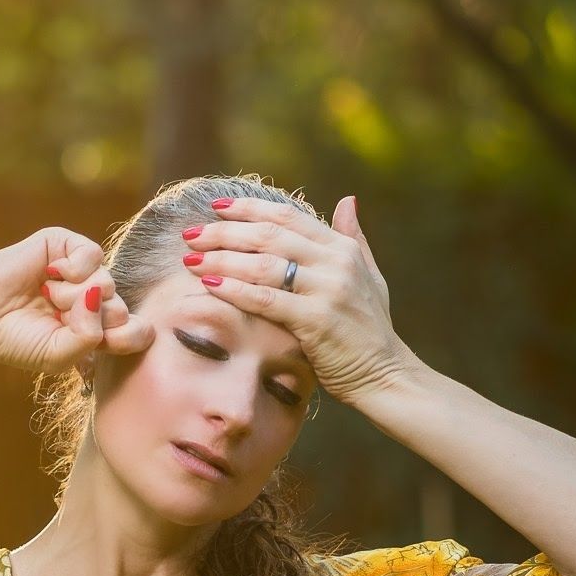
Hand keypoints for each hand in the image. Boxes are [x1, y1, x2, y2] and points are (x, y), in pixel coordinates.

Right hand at [0, 227, 153, 376]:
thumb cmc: (17, 340)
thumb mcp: (60, 355)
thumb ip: (91, 336)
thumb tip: (100, 290)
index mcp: (96, 329)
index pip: (137, 331)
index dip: (127, 336)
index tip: (104, 342)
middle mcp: (93, 299)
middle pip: (123, 308)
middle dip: (90, 319)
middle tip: (58, 319)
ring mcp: (81, 272)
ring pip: (108, 282)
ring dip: (73, 296)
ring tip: (46, 298)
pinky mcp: (65, 246)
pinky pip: (93, 254)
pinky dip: (75, 268)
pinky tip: (51, 274)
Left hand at [176, 193, 418, 403]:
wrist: (384, 375)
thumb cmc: (370, 330)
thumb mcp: (369, 276)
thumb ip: (354, 237)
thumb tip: (347, 200)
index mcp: (343, 248)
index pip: (287, 217)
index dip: (248, 208)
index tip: (216, 208)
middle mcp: (336, 262)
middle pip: (268, 235)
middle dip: (223, 232)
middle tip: (190, 234)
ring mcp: (327, 290)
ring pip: (263, 264)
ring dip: (221, 258)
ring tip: (191, 259)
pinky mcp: (316, 321)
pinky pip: (266, 299)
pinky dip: (234, 289)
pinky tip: (209, 284)